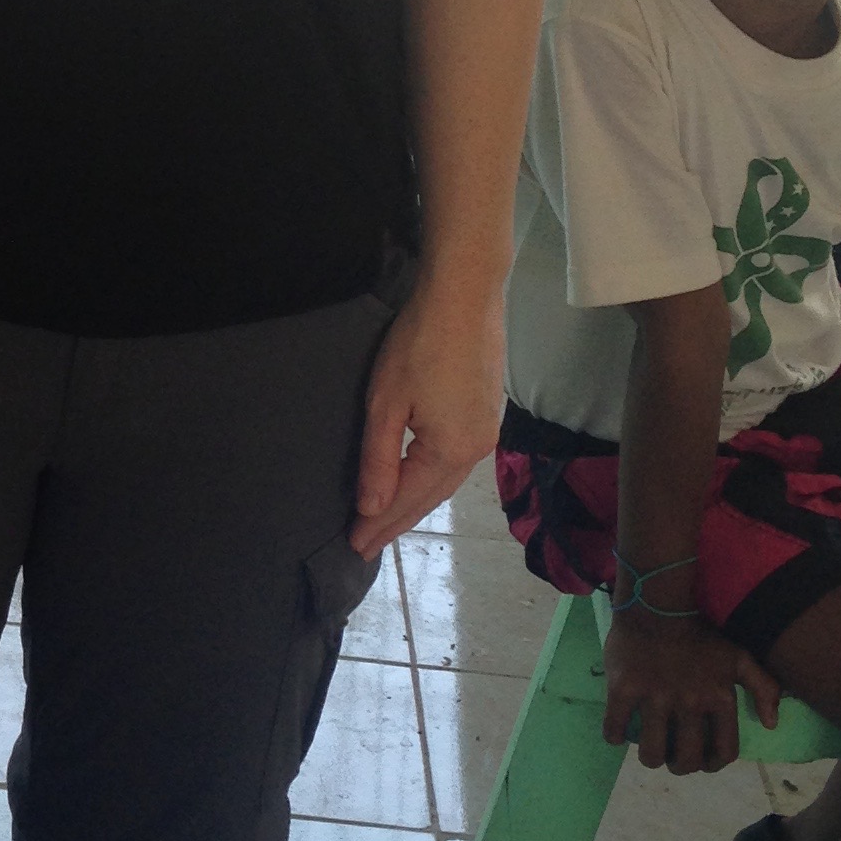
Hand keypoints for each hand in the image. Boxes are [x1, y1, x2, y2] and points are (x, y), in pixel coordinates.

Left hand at [350, 277, 503, 556]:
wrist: (465, 294)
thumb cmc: (419, 344)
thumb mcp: (386, 404)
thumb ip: (379, 460)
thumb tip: (372, 508)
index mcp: (451, 451)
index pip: (407, 500)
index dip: (379, 524)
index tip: (354, 546)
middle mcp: (476, 450)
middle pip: (430, 497)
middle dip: (396, 521)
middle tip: (365, 544)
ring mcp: (487, 431)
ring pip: (445, 481)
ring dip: (415, 501)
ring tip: (387, 521)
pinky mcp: (487, 412)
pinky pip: (456, 461)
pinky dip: (432, 478)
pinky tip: (418, 481)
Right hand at [601, 604, 780, 773]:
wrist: (656, 605)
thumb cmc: (699, 635)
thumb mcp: (738, 657)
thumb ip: (763, 687)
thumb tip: (771, 724)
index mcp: (718, 699)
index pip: (724, 751)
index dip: (713, 764)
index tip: (702, 760)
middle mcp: (689, 703)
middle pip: (687, 760)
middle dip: (680, 766)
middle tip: (671, 757)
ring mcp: (655, 698)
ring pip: (651, 753)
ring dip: (650, 758)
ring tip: (648, 748)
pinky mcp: (623, 690)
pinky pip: (614, 729)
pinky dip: (614, 736)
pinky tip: (617, 731)